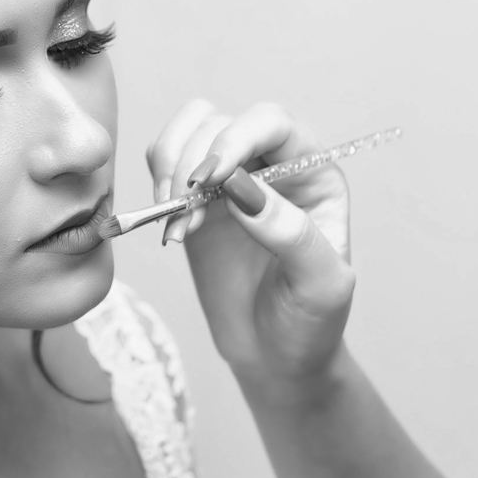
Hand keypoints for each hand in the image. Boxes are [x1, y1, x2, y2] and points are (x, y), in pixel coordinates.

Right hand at [146, 100, 354, 389]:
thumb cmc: (310, 322)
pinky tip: (173, 227)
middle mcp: (272, 163)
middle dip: (193, 163)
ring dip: (170, 169)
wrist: (276, 355)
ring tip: (179, 224)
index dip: (234, 138)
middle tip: (186, 216)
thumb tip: (240, 187)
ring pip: (186, 131)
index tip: (208, 179)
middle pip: (219, 121)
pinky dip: (157, 186)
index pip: (271, 123)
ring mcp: (230, 177)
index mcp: (314, 172)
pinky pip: (164, 161)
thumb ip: (289, 232)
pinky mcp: (196, 196)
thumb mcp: (320, 285)